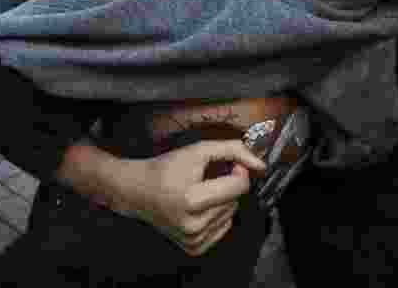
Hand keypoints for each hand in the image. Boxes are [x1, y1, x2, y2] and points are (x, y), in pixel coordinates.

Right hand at [110, 139, 265, 255]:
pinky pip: (223, 228)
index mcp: (192, 200)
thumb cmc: (166, 169)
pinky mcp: (194, 248)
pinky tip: (200, 208)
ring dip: (222, 200)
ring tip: (201, 192)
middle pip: (235, 200)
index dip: (239, 170)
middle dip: (228, 185)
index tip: (230, 164)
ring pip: (231, 213)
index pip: (239, 186)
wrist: (137, 192)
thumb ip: (233, 150)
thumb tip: (260, 164)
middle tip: (208, 178)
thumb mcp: (199, 150)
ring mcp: (193, 239)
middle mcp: (193, 225)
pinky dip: (217, 215)